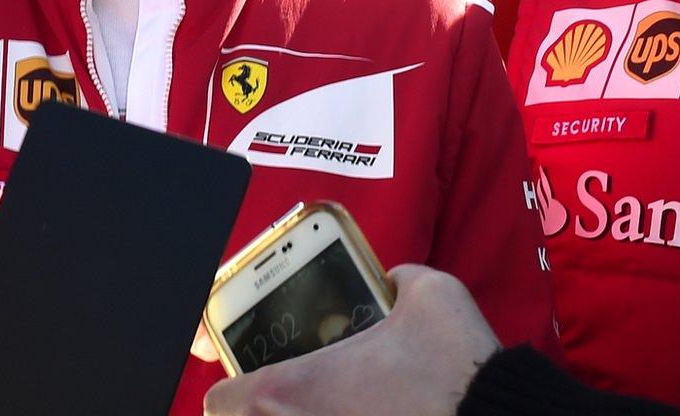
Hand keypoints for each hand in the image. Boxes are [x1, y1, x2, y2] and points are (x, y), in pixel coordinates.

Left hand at [203, 266, 500, 415]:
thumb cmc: (459, 372)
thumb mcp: (430, 295)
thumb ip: (398, 277)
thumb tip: (395, 278)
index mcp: (292, 391)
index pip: (220, 401)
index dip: (232, 387)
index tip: (251, 379)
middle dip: (265, 414)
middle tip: (297, 398)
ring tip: (336, 408)